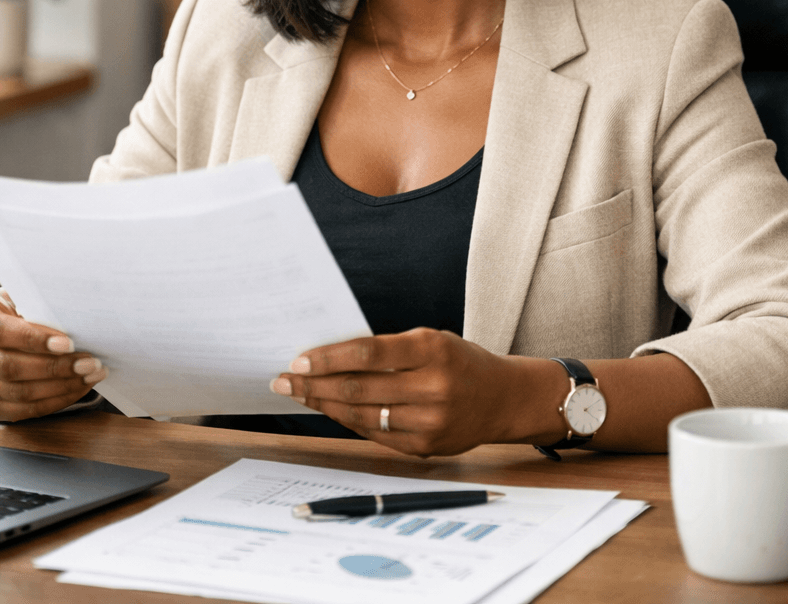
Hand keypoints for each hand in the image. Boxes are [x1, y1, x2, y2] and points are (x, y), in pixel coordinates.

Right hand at [0, 288, 106, 421]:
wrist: (2, 328)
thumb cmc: (19, 308)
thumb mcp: (23, 297)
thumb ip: (39, 308)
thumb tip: (75, 321)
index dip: (33, 339)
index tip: (68, 343)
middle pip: (7, 366)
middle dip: (54, 367)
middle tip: (89, 363)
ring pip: (15, 392)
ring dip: (59, 386)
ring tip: (89, 375)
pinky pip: (18, 410)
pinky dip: (52, 401)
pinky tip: (76, 388)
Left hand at [270, 327, 557, 456]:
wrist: (504, 398)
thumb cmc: (459, 361)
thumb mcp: (430, 340)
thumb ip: (388, 350)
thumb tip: (330, 358)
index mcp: (431, 350)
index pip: (367, 354)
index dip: (328, 358)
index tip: (298, 359)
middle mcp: (432, 387)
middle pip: (359, 388)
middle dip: (314, 384)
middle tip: (283, 379)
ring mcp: (429, 422)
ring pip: (362, 415)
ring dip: (324, 405)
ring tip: (298, 394)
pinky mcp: (425, 447)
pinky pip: (375, 435)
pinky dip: (348, 421)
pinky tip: (329, 410)